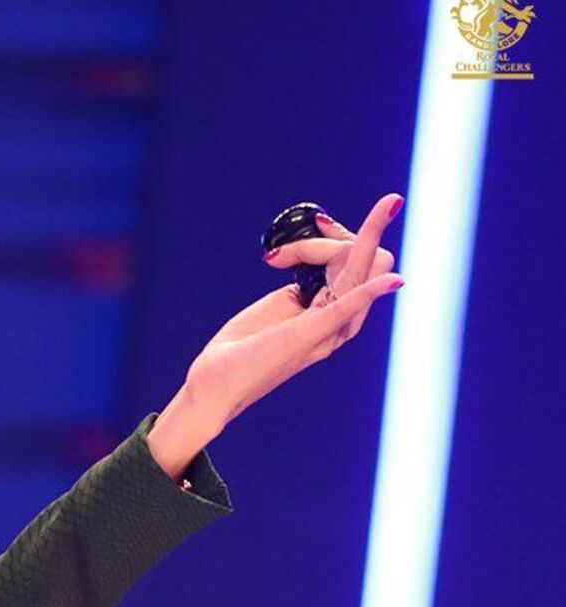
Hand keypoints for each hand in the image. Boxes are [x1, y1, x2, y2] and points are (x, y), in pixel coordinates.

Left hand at [146, 194, 405, 478]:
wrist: (216, 383)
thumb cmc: (243, 349)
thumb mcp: (280, 307)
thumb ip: (306, 288)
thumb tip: (318, 261)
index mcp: (334, 314)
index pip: (362, 262)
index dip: (339, 236)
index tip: (315, 223)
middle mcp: (340, 323)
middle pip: (365, 260)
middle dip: (331, 238)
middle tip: (281, 252)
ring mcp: (327, 329)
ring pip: (358, 269)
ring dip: (334, 243)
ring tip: (291, 250)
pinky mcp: (311, 333)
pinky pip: (347, 306)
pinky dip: (369, 291)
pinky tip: (390, 281)